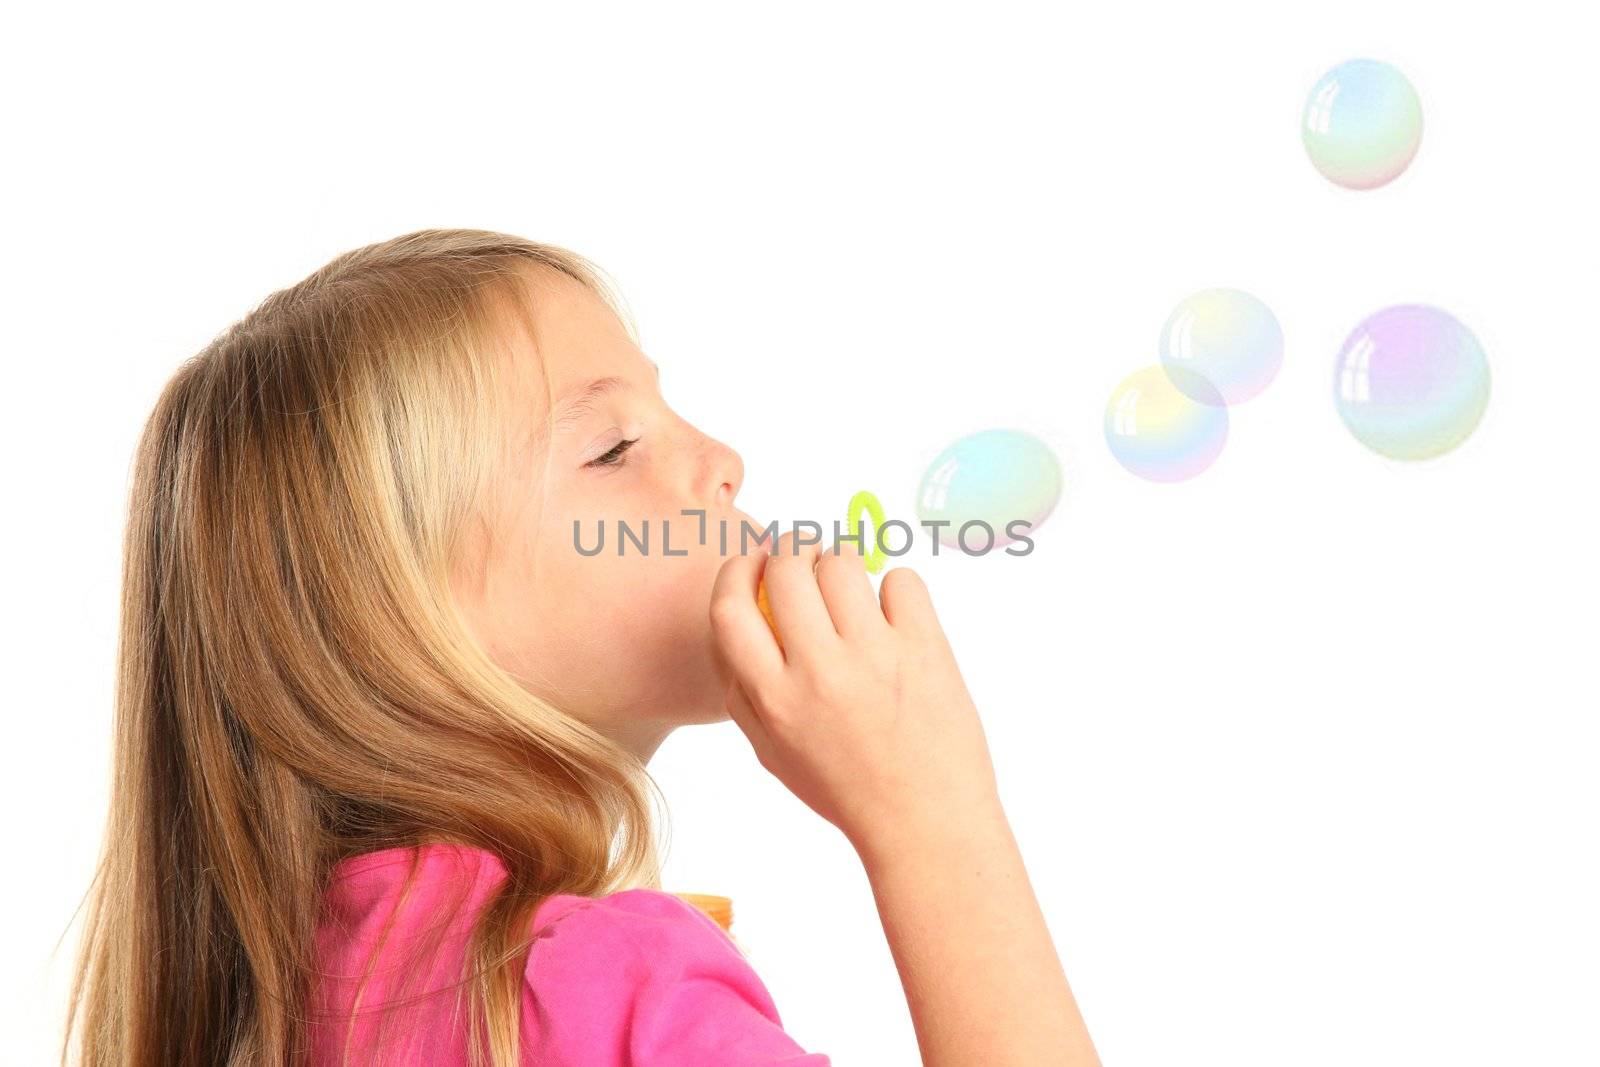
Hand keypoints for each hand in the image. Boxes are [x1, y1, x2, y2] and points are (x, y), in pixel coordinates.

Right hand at [709, 530, 1002, 854]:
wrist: (926, 823)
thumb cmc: (847, 789)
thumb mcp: (773, 754)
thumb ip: (746, 692)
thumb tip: (738, 625)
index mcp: (774, 698)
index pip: (729, 606)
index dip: (737, 569)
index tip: (753, 562)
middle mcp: (819, 671)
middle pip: (786, 569)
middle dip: (792, 549)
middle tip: (805, 557)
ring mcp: (875, 656)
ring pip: (842, 563)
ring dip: (841, 562)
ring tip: (852, 587)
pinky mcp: (925, 648)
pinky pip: (901, 580)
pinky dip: (896, 589)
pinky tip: (895, 617)